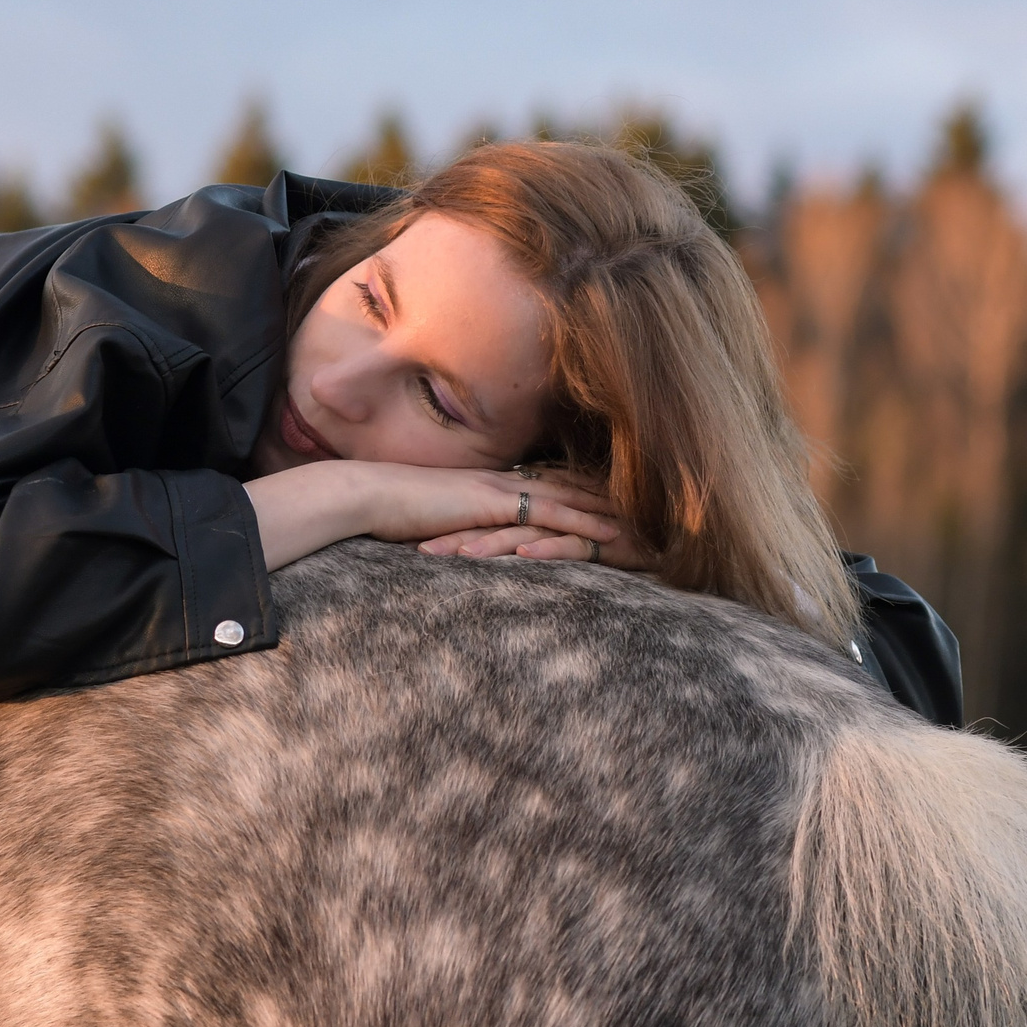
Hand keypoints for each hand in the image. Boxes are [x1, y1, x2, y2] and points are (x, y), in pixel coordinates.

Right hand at [245, 460, 621, 571]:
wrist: (366, 496)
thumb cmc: (391, 512)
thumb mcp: (437, 521)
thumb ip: (460, 529)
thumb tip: (467, 545)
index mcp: (496, 483)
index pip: (555, 487)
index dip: (591, 496)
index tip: (626, 508)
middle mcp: (507, 480)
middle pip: (574, 488)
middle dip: (617, 502)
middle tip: (659, 515)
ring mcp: (504, 489)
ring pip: (572, 498)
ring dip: (613, 513)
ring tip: (650, 528)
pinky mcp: (496, 503)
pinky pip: (549, 513)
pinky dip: (583, 523)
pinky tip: (611, 534)